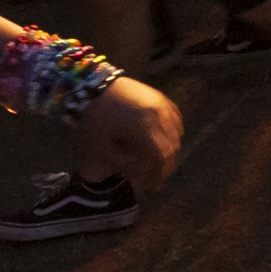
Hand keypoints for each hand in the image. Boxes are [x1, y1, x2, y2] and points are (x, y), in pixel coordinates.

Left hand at [74, 75, 182, 194]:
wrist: (94, 85)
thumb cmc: (96, 117)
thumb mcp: (104, 146)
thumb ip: (125, 164)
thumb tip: (142, 176)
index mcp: (144, 125)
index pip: (162, 156)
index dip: (160, 174)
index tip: (153, 186)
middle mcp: (159, 113)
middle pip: (172, 147)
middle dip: (166, 166)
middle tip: (156, 179)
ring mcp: (162, 103)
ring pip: (176, 134)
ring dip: (170, 151)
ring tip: (157, 163)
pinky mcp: (161, 97)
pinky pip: (175, 119)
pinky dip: (172, 134)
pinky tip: (162, 142)